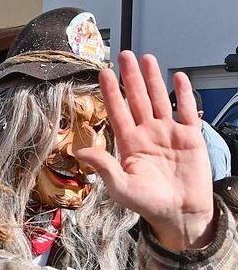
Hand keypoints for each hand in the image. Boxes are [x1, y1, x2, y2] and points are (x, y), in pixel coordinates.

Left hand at [74, 51, 214, 250]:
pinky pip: (187, 111)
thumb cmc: (148, 204)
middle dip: (131, 77)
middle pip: (138, 99)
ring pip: (160, 99)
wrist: (180, 214)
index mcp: (129, 144)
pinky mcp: (190, 137)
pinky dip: (184, 94)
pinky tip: (179, 77)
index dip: (111, 92)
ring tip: (147, 58)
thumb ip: (103, 167)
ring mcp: (169, 133)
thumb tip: (80, 151)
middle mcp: (147, 134)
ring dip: (153, 79)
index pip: (117, 111)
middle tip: (124, 55)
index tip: (104, 73)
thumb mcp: (121, 187)